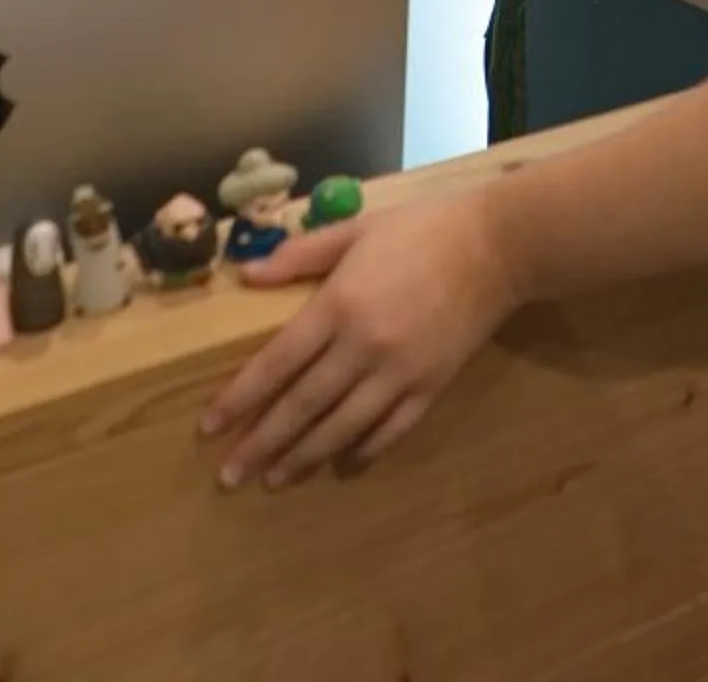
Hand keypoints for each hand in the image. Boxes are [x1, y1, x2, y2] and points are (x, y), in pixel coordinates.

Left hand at [202, 189, 519, 490]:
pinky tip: (343, 464)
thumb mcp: (356, 229)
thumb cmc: (422, 229)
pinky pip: (392, 428)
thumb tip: (248, 274)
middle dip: (262, 442)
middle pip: (302, 405)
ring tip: (274, 479)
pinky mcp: (432, 385)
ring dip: (304, 456)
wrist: (497, 246)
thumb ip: (301, 254)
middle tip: (229, 475)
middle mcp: (363, 346)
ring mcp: (400, 371)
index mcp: (338, 305)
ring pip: (342, 426)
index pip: (276, 363)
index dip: (240, 399)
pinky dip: (365, 450)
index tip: (210, 429)